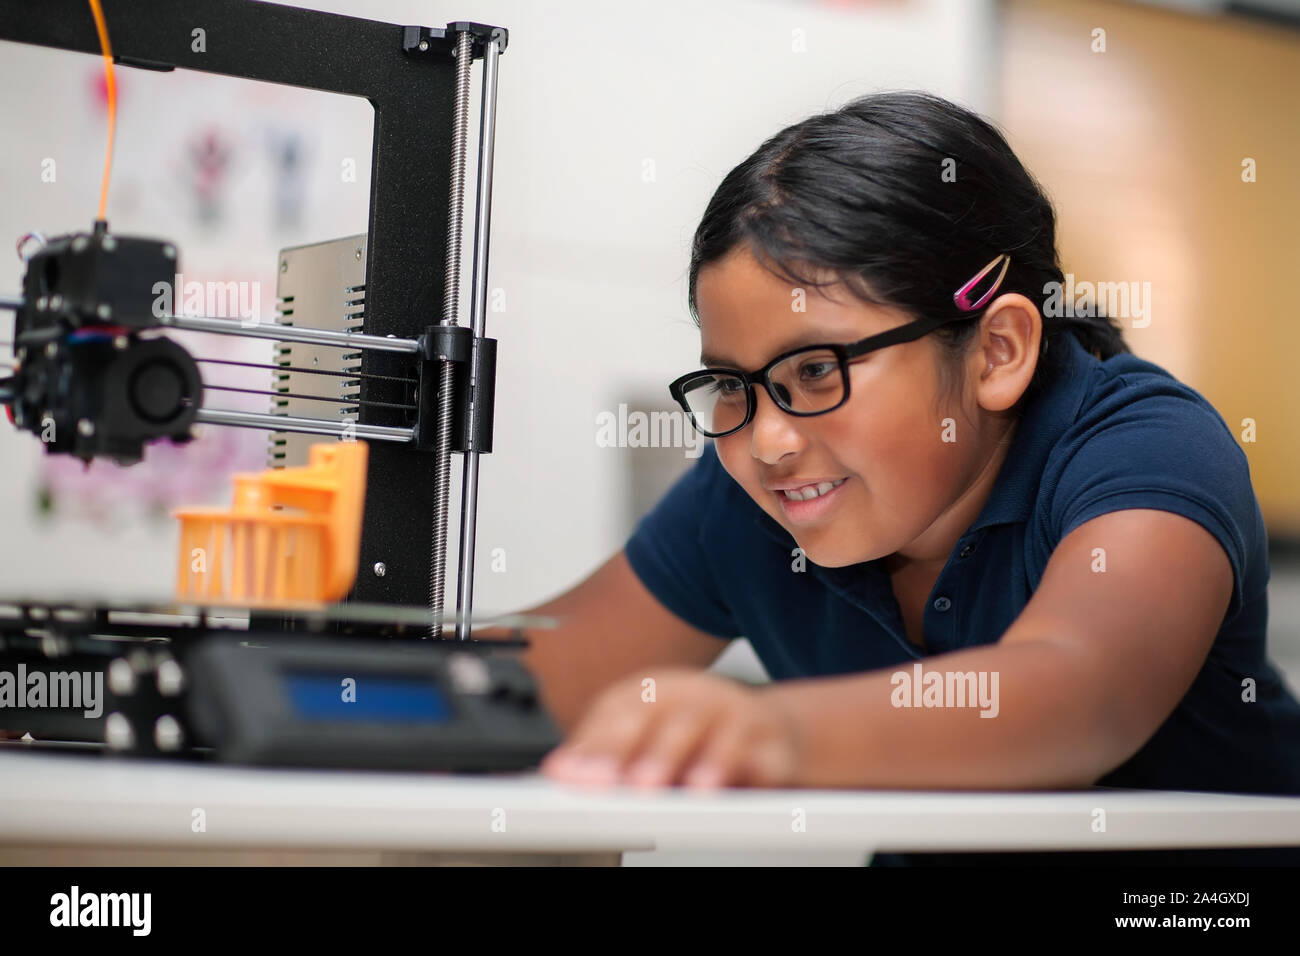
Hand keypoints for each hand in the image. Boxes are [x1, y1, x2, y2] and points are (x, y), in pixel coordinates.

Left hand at [538, 668, 801, 789]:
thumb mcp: (652, 736)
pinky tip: (706, 787)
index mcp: (656, 692)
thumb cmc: (702, 735)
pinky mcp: (767, 735)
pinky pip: (747, 749)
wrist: (774, 730)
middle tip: (604, 781)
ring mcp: (731, 709)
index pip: (616, 713)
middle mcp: (691, 693)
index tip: (568, 775)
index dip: (591, 744)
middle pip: (652, 714)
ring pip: (697, 724)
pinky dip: (725, 767)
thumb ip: (607, 751)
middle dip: (624, 748)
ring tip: (649, 786)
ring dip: (670, 755)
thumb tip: (558, 771)